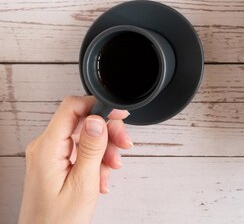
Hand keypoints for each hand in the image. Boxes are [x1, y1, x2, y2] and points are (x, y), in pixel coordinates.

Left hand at [18, 96, 132, 223]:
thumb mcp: (82, 184)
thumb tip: (97, 119)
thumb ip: (91, 148)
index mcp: (47, 148)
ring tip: (112, 168)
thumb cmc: (58, 222)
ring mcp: (49, 156)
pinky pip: (80, 151)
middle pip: (82, 121)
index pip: (72, 108)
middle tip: (124, 145)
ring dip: (105, 149)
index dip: (98, 105)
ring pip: (85, 136)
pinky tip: (102, 176)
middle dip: (107, 132)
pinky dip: (96, 160)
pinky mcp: (55, 164)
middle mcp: (45, 148)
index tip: (118, 114)